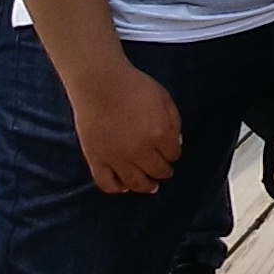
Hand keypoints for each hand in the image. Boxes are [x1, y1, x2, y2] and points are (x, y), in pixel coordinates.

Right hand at [71, 60, 181, 193]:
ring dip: (145, 186)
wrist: (100, 85)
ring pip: (135, 183)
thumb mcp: (165, 99)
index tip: (172, 154)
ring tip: (151, 187)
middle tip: (165, 173)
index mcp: (159, 133)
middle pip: (157, 170)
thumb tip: (176, 144)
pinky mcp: (97, 160)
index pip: (173, 154)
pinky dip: (117, 189)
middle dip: (163, 172)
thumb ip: (174, 122)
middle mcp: (139, 150)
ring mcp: (117, 158)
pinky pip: (107, 183)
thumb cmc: (135, 87)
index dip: (174, 154)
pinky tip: (123, 187)